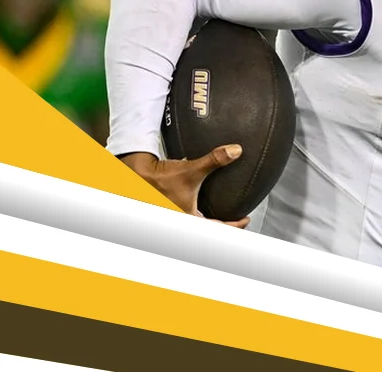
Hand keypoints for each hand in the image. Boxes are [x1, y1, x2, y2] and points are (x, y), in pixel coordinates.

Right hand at [121, 145, 250, 227]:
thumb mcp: (191, 170)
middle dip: (223, 225)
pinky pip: (189, 215)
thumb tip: (235, 151)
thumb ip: (215, 160)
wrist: (136, 174)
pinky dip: (199, 213)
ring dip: (210, 221)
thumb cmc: (160, 178)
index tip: (245, 219)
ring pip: (197, 224)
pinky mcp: (170, 209)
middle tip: (237, 219)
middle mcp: (180, 220)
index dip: (235, 226)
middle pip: (208, 229)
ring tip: (223, 214)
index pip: (217, 229)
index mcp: (187, 218)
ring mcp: (174, 216)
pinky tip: (201, 205)